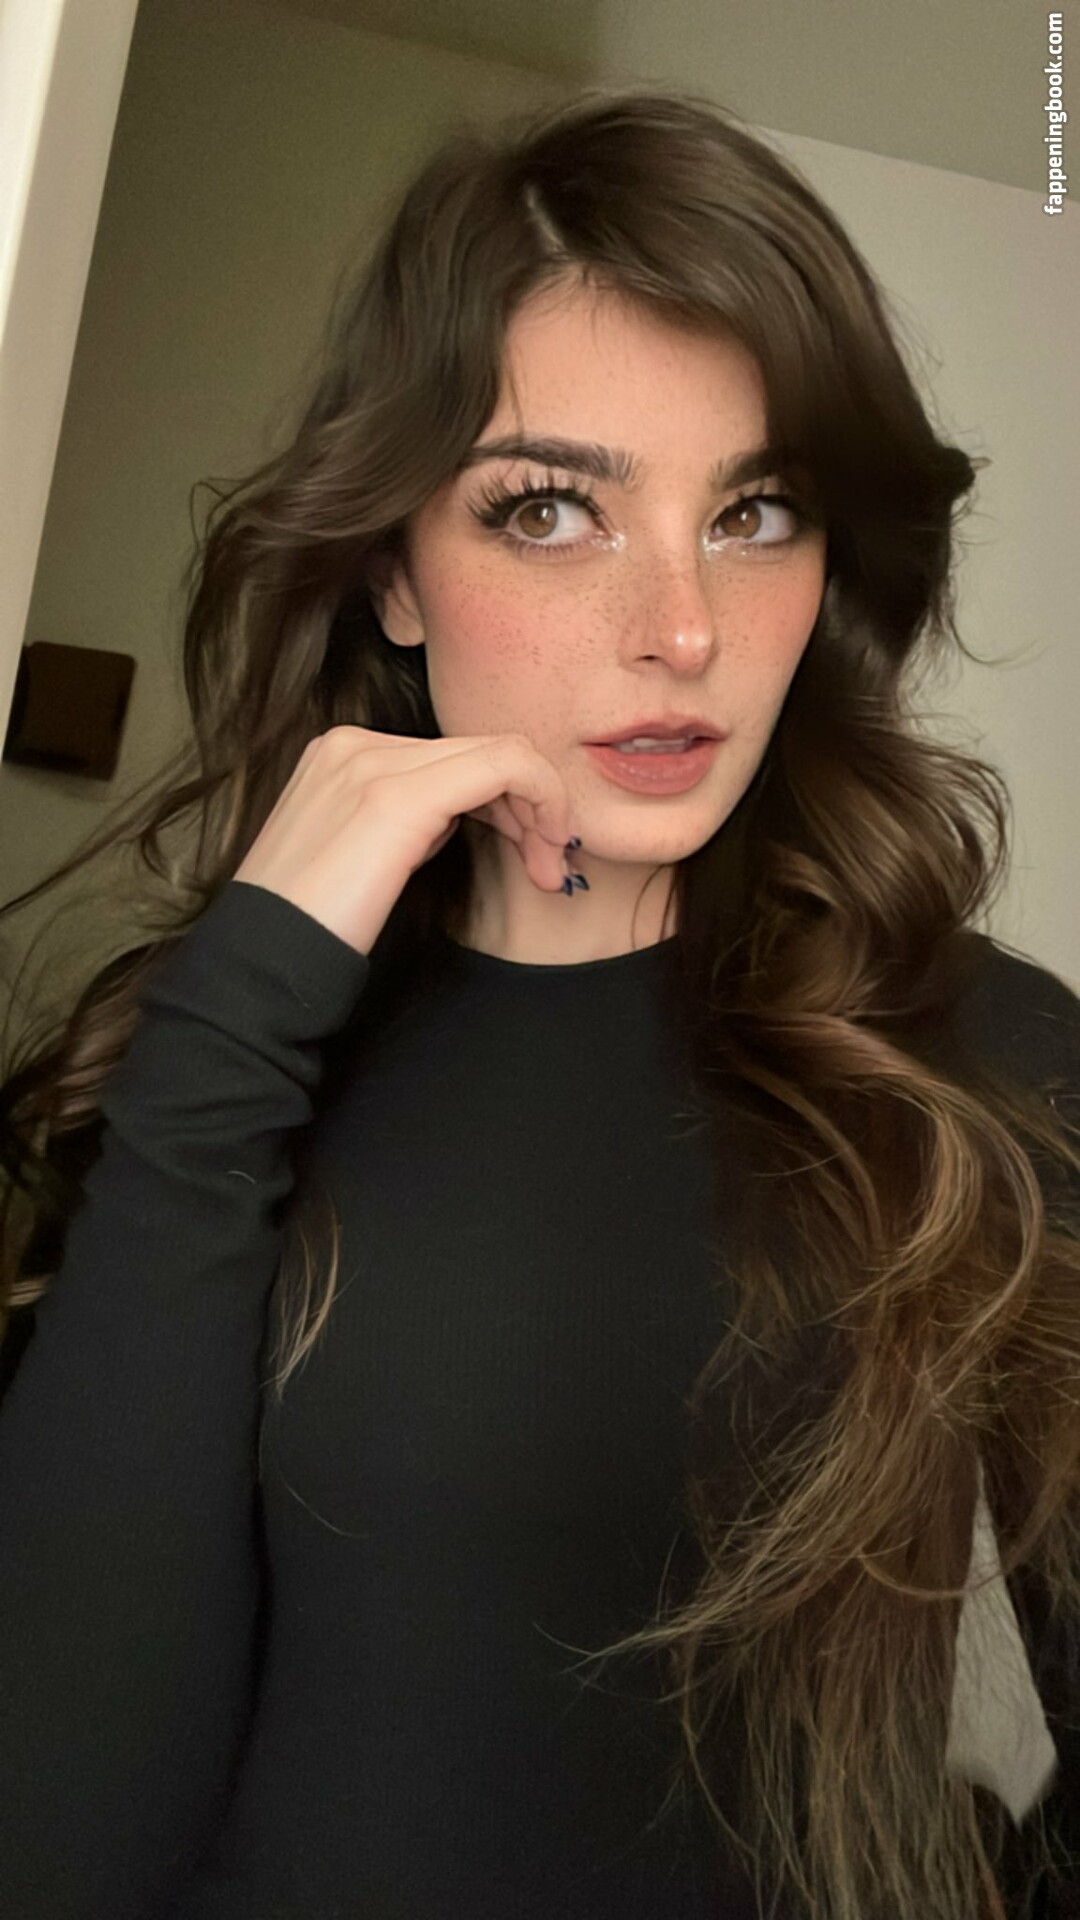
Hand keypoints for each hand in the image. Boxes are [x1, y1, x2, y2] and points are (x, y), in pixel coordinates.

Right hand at [231, 726, 575, 956]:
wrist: (263, 962)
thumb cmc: (313, 926)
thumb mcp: (361, 852)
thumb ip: (404, 817)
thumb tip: (458, 814)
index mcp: (343, 753)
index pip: (453, 755)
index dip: (506, 800)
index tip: (530, 853)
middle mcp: (356, 744)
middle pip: (481, 750)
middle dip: (532, 807)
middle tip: (549, 867)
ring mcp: (373, 763)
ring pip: (501, 753)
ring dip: (542, 809)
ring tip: (547, 870)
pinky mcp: (398, 797)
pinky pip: (503, 769)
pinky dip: (541, 802)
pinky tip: (544, 852)